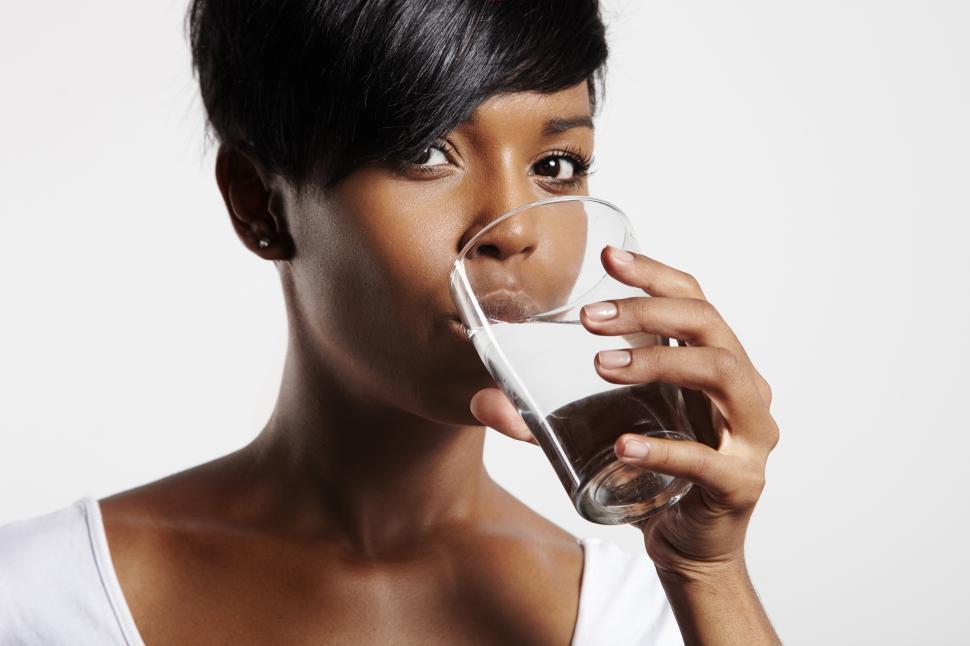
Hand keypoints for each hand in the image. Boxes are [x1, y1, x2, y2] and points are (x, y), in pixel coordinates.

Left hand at [469, 245, 779, 580]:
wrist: (687, 547)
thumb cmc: (652, 475)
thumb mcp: (597, 433)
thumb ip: (542, 416)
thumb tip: (481, 400)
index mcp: (714, 363)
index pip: (693, 300)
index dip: (654, 274)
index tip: (608, 257)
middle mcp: (743, 389)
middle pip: (708, 324)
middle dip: (647, 311)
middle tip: (589, 318)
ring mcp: (750, 436)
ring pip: (722, 374)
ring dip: (658, 362)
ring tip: (601, 366)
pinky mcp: (740, 483)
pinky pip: (707, 459)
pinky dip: (662, 448)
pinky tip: (623, 446)